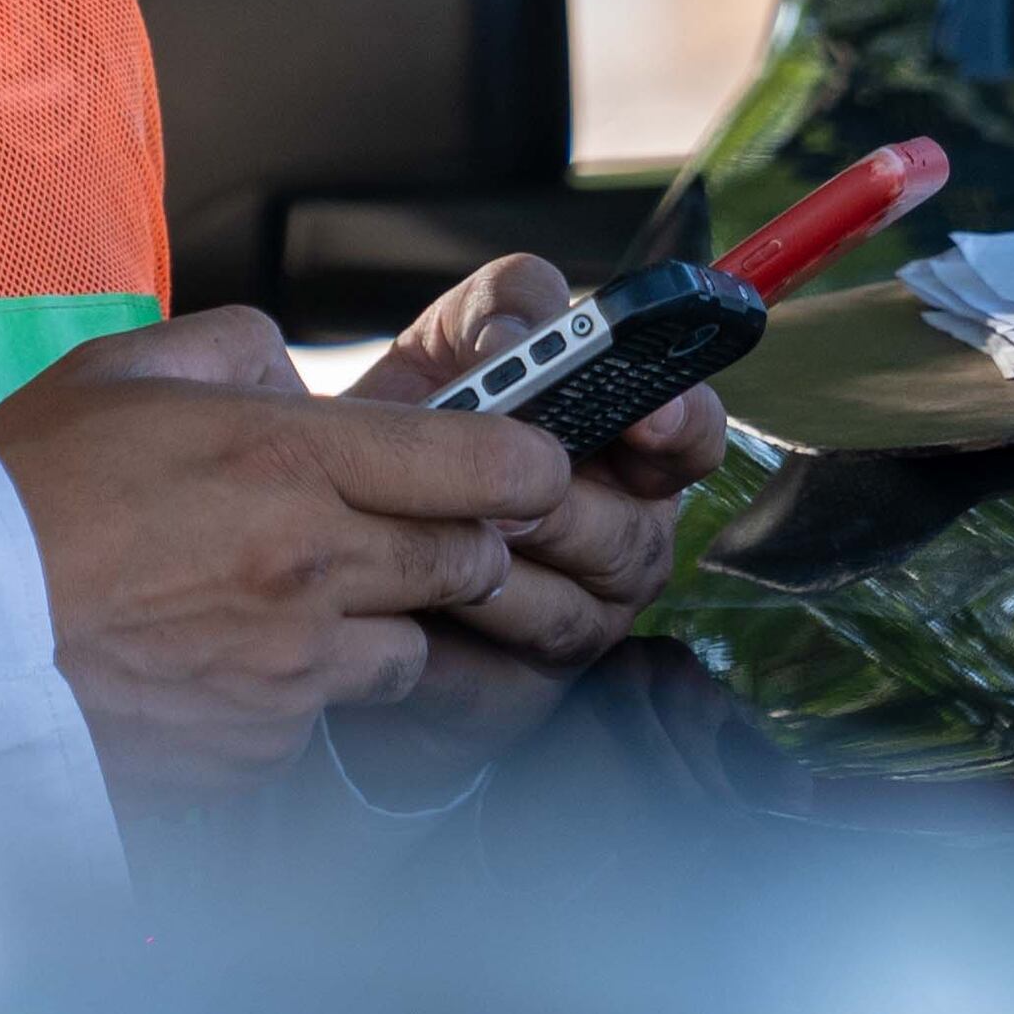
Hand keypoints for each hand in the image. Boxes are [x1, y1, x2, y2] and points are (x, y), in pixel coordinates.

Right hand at [0, 307, 573, 805]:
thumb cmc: (18, 496)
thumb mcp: (118, 370)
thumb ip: (233, 349)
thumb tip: (295, 374)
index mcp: (284, 460)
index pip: (483, 464)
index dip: (528, 465)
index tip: (528, 465)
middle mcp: (309, 568)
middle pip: (470, 563)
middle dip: (460, 544)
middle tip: (407, 531)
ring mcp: (290, 669)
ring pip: (407, 650)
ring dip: (379, 626)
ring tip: (289, 604)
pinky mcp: (257, 746)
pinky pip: (319, 718)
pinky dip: (295, 693)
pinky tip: (220, 663)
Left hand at [330, 257, 736, 797]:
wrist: (324, 557)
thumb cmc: (401, 447)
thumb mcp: (443, 355)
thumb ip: (493, 319)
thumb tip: (513, 338)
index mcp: (619, 449)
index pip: (690, 434)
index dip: (680, 424)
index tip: (648, 415)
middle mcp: (618, 537)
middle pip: (631, 528)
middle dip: (566, 506)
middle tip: (507, 495)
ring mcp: (578, 620)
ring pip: (572, 607)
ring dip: (505, 572)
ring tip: (442, 541)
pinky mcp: (515, 694)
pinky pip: (501, 674)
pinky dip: (455, 639)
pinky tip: (411, 610)